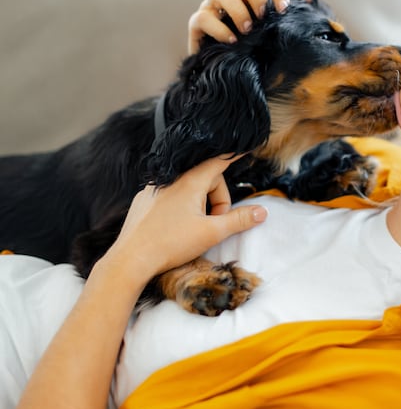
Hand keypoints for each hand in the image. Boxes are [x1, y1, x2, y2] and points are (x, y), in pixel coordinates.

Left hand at [100, 155, 267, 282]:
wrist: (130, 260)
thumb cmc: (170, 244)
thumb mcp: (212, 233)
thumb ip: (239, 220)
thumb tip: (262, 212)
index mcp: (189, 183)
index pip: (218, 161)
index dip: (232, 156)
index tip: (243, 147)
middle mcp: (170, 181)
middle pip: (206, 180)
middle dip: (216, 200)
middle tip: (214, 223)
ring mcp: (154, 190)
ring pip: (187, 189)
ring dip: (199, 205)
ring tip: (194, 228)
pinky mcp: (143, 202)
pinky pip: (169, 196)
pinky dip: (180, 207)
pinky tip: (175, 227)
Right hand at [188, 0, 290, 53]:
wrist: (230, 77)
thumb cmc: (258, 53)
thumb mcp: (278, 35)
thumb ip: (291, 18)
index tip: (283, 11)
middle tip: (262, 16)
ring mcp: (212, 7)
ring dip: (237, 10)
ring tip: (247, 31)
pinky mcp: (197, 25)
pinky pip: (203, 17)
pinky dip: (218, 28)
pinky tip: (232, 42)